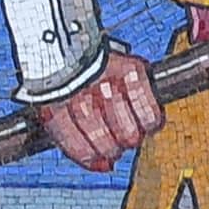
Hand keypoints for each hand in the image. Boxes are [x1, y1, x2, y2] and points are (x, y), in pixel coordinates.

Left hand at [40, 46, 162, 173]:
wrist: (70, 41)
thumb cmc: (66, 82)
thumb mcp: (57, 110)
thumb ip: (77, 143)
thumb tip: (105, 167)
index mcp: (57, 108)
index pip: (81, 150)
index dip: (93, 158)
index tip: (100, 157)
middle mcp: (82, 95)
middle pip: (108, 145)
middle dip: (113, 147)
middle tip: (115, 137)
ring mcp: (108, 83)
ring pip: (130, 133)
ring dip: (132, 135)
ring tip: (128, 127)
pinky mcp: (132, 71)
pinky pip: (150, 113)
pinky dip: (151, 120)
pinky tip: (144, 118)